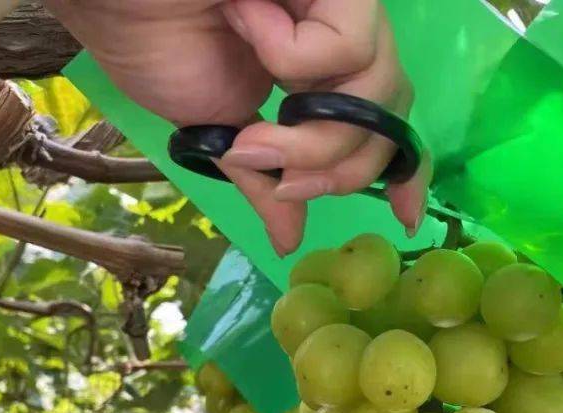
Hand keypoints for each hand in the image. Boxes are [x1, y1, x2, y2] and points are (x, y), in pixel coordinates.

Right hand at [43, 0, 427, 254]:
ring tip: (254, 135)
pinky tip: (246, 21)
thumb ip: (265, 179)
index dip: (403, 172)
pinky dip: (295, 57)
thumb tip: (287, 240)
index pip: (384, 121)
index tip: (406, 219)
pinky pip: (350, 42)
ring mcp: (339, 5)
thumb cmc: (156, 43)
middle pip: (387, 116)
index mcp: (319, 71)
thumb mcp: (221, 133)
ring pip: (378, 90)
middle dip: (338, 170)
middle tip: (285, 183)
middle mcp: (338, 35)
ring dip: (313, 140)